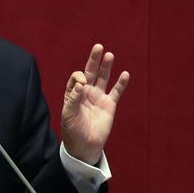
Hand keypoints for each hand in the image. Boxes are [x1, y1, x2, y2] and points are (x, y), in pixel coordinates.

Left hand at [61, 44, 129, 164]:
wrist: (84, 145)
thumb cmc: (72, 130)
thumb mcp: (68, 114)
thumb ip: (73, 98)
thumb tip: (81, 83)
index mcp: (73, 93)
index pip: (77, 77)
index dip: (79, 77)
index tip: (82, 83)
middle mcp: (86, 93)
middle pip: (90, 72)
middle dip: (94, 60)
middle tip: (98, 46)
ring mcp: (98, 98)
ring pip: (103, 78)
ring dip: (106, 67)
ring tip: (109, 55)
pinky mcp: (109, 105)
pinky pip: (116, 92)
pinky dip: (121, 83)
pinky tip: (125, 74)